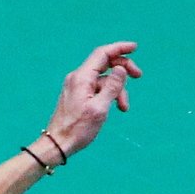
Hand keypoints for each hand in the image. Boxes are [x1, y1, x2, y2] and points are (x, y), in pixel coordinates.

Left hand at [42, 42, 140, 159]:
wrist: (56, 145)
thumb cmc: (76, 130)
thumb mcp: (99, 108)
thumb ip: (112, 87)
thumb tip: (121, 68)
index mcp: (82, 77)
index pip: (103, 54)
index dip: (120, 48)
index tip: (135, 48)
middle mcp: (78, 78)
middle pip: (104, 64)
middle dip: (122, 69)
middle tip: (138, 76)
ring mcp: (77, 87)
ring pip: (103, 80)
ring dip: (117, 90)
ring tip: (124, 108)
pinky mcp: (77, 96)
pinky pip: (96, 89)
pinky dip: (107, 96)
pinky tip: (113, 108)